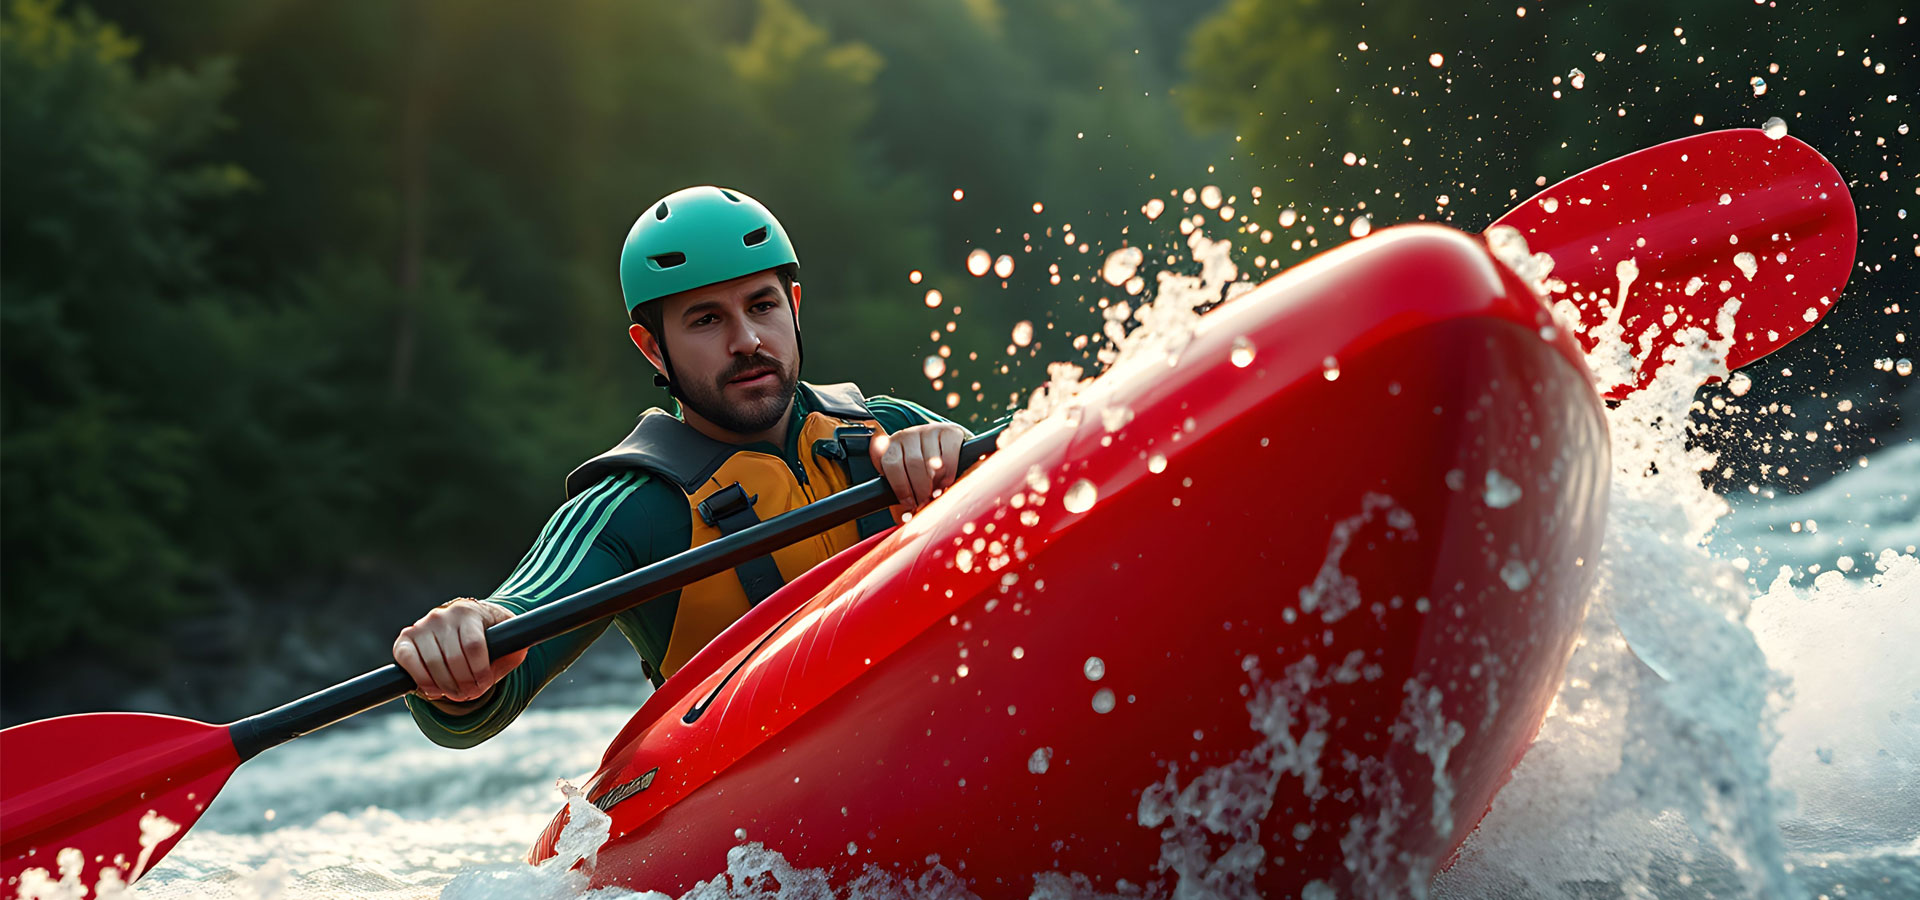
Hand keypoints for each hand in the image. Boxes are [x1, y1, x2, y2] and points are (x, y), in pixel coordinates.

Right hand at [392, 598, 526, 709]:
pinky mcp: (405, 640)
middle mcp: (442, 615)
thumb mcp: (507, 639)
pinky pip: (408, 662)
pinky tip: (436, 690)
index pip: (474, 645)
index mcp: (468, 612)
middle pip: (454, 658)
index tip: (485, 683)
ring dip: (446, 687)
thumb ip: (514, 648)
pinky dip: (422, 681)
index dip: (480, 671)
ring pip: (432, 664)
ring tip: (458, 693)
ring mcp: (421, 626)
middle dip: (465, 684)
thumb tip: (514, 653)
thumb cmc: (487, 636)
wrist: (462, 627)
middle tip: (472, 694)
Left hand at [870, 423, 967, 510]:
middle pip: (913, 463)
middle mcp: (906, 435)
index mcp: (889, 447)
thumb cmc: (919, 477)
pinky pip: (949, 456)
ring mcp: (927, 430)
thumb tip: (906, 517)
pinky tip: (946, 482)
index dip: (901, 487)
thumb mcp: (905, 486)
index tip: (909, 504)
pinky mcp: (949, 431)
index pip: (891, 463)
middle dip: (921, 489)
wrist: (942, 457)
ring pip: (932, 460)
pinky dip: (949, 474)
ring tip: (936, 493)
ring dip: (935, 483)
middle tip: (925, 502)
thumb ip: (902, 499)